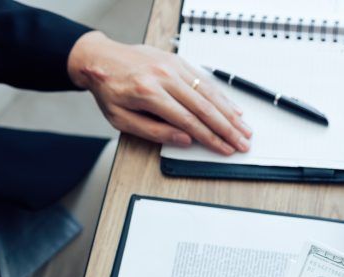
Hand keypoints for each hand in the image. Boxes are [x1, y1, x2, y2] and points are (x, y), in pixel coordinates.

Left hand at [67, 31, 251, 154]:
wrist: (99, 59)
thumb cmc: (109, 90)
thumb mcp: (121, 119)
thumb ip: (154, 132)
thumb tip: (185, 140)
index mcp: (148, 93)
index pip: (188, 121)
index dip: (210, 138)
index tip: (224, 149)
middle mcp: (164, 77)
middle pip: (205, 108)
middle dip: (227, 129)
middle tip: (243, 143)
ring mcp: (173, 66)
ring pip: (209, 94)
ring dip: (230, 114)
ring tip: (244, 129)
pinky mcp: (178, 61)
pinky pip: (205, 80)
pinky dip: (221, 96)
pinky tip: (233, 109)